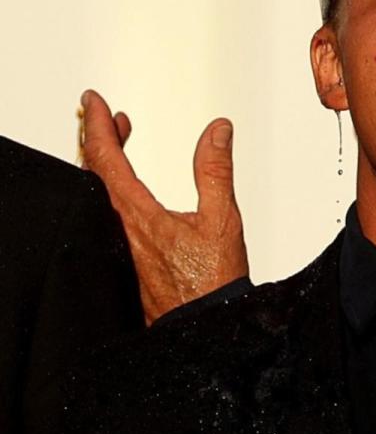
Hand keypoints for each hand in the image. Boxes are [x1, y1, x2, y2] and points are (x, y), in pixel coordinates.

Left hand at [80, 89, 249, 323]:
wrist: (202, 331)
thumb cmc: (211, 286)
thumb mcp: (222, 220)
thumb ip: (216, 170)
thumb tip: (217, 130)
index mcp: (137, 216)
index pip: (107, 159)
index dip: (98, 125)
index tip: (95, 102)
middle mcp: (122, 230)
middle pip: (94, 172)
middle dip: (97, 138)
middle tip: (105, 116)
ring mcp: (122, 245)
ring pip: (100, 192)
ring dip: (104, 161)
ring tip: (117, 140)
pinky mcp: (129, 258)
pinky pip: (109, 211)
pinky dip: (112, 185)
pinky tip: (125, 185)